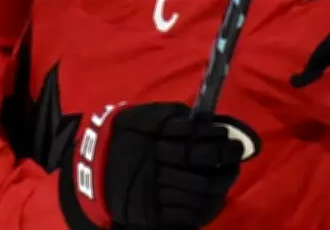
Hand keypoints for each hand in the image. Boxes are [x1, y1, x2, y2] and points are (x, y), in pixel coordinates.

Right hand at [61, 102, 258, 229]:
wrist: (91, 169)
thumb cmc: (122, 135)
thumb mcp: (142, 116)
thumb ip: (170, 116)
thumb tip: (201, 119)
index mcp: (153, 139)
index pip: (192, 137)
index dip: (214, 136)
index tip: (230, 135)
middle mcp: (156, 164)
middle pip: (197, 162)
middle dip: (222, 157)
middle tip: (238, 152)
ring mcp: (154, 191)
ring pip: (196, 190)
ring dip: (219, 183)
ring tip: (230, 174)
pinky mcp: (153, 213)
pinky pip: (185, 213)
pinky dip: (205, 207)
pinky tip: (217, 198)